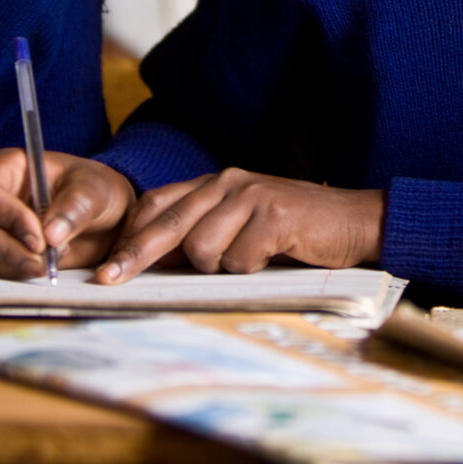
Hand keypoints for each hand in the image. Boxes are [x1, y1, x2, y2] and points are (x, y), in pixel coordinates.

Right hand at [0, 148, 135, 277]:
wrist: (102, 215)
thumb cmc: (93, 190)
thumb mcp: (94, 190)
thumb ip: (75, 207)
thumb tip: (51, 234)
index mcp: (6, 166)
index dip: (7, 217)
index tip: (39, 239)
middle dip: (2, 249)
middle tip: (41, 261)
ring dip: (10, 266)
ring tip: (49, 260)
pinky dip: (11, 276)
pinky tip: (39, 266)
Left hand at [96, 168, 385, 283]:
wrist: (353, 220)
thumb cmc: (294, 233)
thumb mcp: (242, 226)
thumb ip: (204, 233)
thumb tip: (152, 264)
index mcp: (216, 184)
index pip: (158, 204)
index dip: (130, 237)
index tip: (109, 269)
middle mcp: (228, 182)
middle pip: (167, 223)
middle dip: (135, 256)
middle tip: (109, 281)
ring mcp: (251, 195)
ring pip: (202, 248)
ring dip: (220, 268)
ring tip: (252, 260)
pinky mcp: (274, 215)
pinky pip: (239, 259)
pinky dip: (251, 270)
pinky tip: (273, 258)